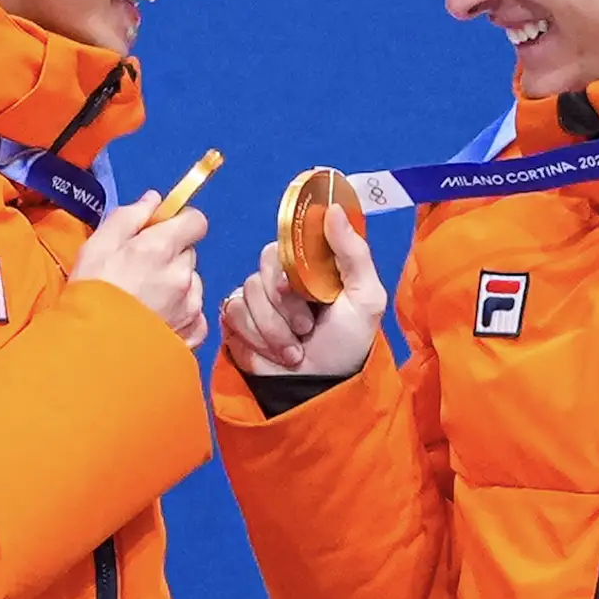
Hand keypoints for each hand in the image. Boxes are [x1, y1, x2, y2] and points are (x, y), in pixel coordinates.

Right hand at [70, 191, 208, 347]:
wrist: (90, 351)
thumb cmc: (89, 295)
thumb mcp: (98, 246)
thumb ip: (129, 217)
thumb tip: (153, 199)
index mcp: (161, 248)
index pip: (196, 221)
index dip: (180, 223)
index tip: (163, 231)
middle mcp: (183, 276)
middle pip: (189, 253)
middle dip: (171, 256)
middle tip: (141, 271)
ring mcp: (190, 307)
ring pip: (192, 284)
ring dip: (177, 286)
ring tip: (145, 300)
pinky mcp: (192, 333)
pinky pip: (196, 314)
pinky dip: (182, 315)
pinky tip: (157, 319)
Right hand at [220, 205, 386, 375]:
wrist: (319, 388)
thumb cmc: (347, 343)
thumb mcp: (365, 297)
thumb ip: (353, 252)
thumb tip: (334, 209)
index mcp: (311, 265)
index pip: (287, 243)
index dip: (291, 269)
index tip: (304, 293)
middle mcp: (281, 277)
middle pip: (263, 269)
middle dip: (285, 306)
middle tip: (306, 328)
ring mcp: (257, 299)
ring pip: (247, 295)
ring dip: (274, 330)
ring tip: (295, 350)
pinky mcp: (237, 321)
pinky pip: (232, 315)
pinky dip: (256, 340)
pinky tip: (276, 355)